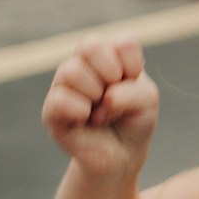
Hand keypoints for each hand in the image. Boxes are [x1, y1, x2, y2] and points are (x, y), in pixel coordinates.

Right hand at [42, 34, 159, 177]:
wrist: (121, 155)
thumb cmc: (133, 121)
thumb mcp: (147, 101)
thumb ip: (133, 91)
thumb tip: (103, 98)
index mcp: (109, 54)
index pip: (121, 43)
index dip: (133, 67)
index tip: (133, 84)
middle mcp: (83, 64)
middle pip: (89, 46)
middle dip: (110, 73)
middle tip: (112, 94)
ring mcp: (64, 85)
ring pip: (71, 71)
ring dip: (94, 94)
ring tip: (100, 112)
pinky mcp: (51, 111)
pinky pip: (59, 100)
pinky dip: (80, 111)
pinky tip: (86, 120)